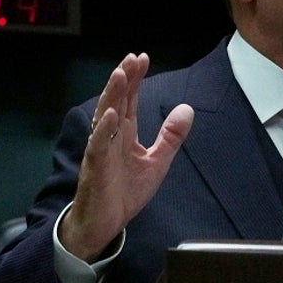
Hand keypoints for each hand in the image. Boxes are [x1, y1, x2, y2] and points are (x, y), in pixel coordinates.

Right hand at [60, 53, 193, 261]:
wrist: (105, 224)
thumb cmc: (125, 192)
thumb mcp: (157, 162)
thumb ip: (171, 136)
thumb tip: (187, 109)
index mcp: (124, 133)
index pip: (129, 99)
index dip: (135, 79)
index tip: (142, 58)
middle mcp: (110, 136)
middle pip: (116, 101)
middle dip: (123, 79)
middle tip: (132, 58)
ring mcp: (100, 150)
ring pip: (104, 117)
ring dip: (112, 95)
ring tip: (120, 75)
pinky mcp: (95, 168)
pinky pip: (98, 145)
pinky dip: (103, 130)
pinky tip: (111, 114)